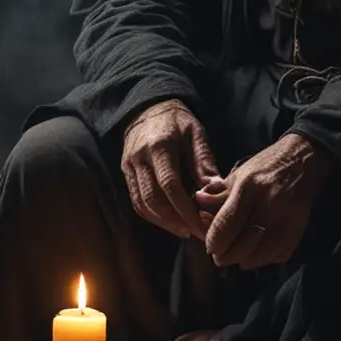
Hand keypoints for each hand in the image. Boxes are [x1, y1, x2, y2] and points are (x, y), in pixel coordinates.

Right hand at [120, 99, 222, 240]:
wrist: (149, 108)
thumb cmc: (178, 122)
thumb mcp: (197, 135)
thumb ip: (204, 164)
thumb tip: (215, 194)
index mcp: (160, 146)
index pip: (170, 185)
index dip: (186, 210)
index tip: (203, 226)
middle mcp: (140, 158)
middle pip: (153, 200)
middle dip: (176, 221)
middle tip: (198, 232)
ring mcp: (129, 166)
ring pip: (142, 204)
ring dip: (165, 222)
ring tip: (187, 230)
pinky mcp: (125, 173)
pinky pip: (136, 201)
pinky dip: (154, 216)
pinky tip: (172, 221)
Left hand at [201, 133, 333, 270]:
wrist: (303, 160)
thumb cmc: (266, 166)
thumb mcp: (239, 173)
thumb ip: (218, 192)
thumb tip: (198, 201)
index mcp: (250, 187)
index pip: (226, 224)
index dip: (214, 242)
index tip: (210, 246)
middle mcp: (269, 203)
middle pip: (243, 245)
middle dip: (227, 256)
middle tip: (219, 256)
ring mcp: (287, 217)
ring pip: (262, 254)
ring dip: (245, 260)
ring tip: (236, 257)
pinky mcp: (300, 226)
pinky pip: (280, 253)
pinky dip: (266, 258)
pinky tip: (257, 254)